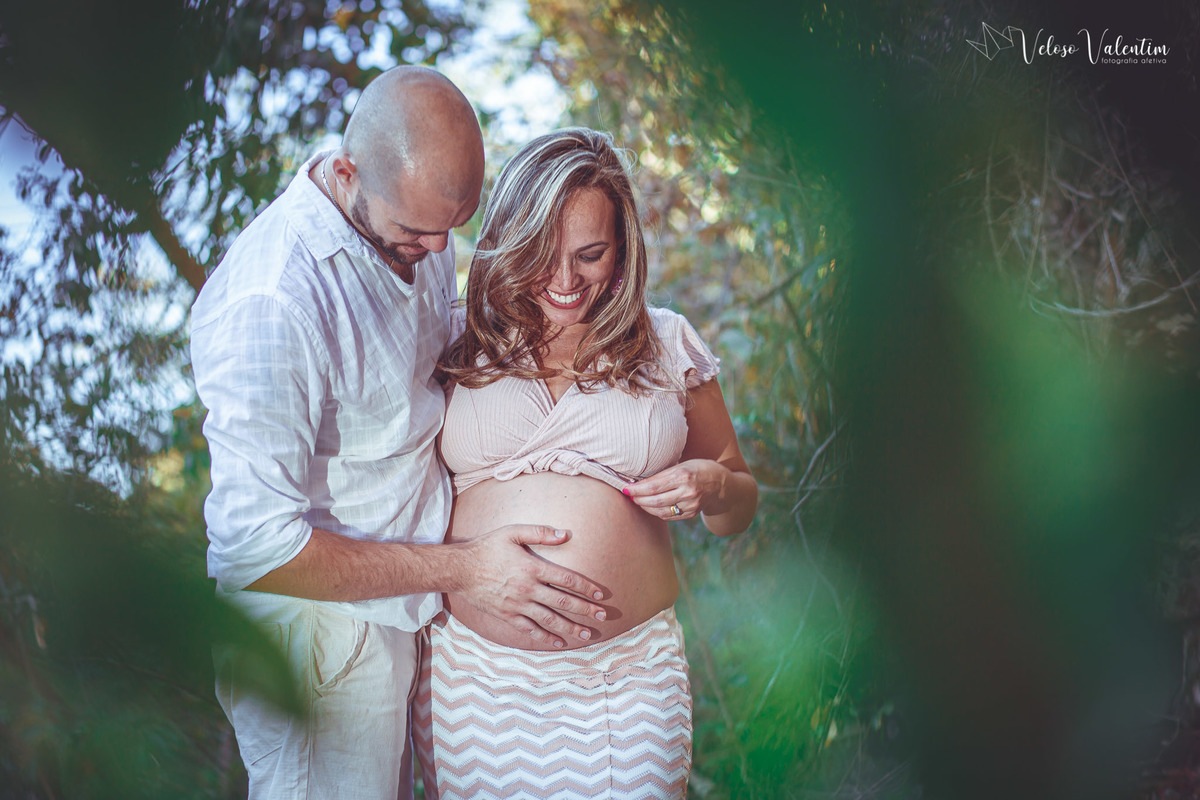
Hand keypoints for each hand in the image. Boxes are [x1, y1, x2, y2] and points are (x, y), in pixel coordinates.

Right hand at [459, 525, 607, 648]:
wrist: (460, 570)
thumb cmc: (487, 548)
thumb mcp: (512, 532)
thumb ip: (540, 533)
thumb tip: (566, 534)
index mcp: (532, 568)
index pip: (566, 579)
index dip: (585, 587)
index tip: (599, 594)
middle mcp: (527, 589)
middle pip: (563, 602)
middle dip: (585, 610)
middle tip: (603, 616)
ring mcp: (517, 605)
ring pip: (549, 619)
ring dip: (570, 627)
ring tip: (587, 634)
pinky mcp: (508, 616)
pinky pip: (530, 630)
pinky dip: (546, 637)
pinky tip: (559, 642)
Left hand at [621, 459, 726, 520]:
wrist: (722, 485)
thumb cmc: (700, 469)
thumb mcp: (684, 464)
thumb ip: (666, 471)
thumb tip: (640, 477)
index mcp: (684, 475)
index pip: (653, 485)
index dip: (636, 489)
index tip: (625, 488)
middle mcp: (687, 491)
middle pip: (655, 499)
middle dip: (638, 498)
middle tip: (628, 495)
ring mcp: (690, 505)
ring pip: (660, 511)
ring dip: (645, 507)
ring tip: (637, 501)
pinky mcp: (691, 514)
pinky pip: (668, 516)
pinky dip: (656, 512)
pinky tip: (650, 506)